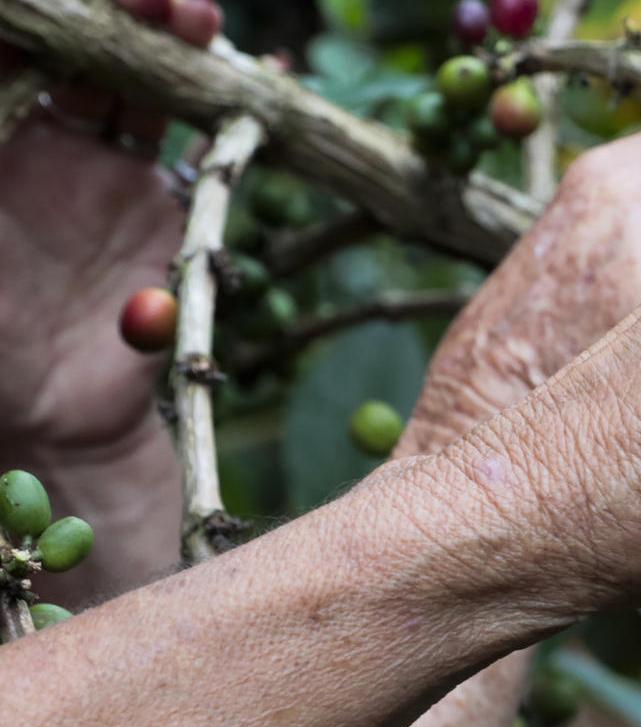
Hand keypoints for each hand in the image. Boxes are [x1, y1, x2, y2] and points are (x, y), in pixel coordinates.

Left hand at [0, 0, 221, 448]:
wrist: (45, 425)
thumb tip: (45, 132)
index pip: (19, 53)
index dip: (49, 14)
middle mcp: (43, 148)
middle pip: (87, 54)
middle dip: (124, 16)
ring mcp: (107, 178)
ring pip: (144, 88)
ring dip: (174, 48)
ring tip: (196, 17)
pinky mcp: (166, 218)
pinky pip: (205, 151)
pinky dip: (239, 110)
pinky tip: (270, 79)